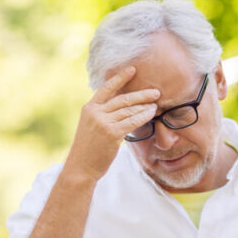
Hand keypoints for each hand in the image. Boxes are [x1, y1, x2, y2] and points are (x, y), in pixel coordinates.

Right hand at [64, 66, 158, 180]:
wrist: (81, 167)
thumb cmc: (89, 149)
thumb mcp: (91, 127)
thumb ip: (103, 115)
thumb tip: (124, 107)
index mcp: (89, 108)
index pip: (106, 88)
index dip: (120, 77)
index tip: (132, 69)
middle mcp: (95, 112)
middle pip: (123, 99)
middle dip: (141, 94)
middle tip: (156, 92)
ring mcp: (103, 122)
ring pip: (129, 110)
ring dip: (145, 106)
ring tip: (156, 104)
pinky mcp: (112, 133)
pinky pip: (132, 121)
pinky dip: (143, 116)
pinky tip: (152, 114)